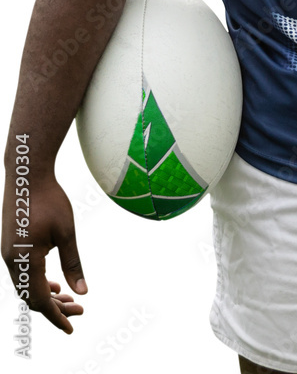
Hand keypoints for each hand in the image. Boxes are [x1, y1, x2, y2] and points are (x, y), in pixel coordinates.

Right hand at [2, 173, 86, 332]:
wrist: (27, 174)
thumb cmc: (49, 200)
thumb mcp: (66, 233)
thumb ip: (73, 264)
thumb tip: (82, 293)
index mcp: (24, 261)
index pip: (39, 300)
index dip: (55, 316)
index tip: (71, 328)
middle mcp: (11, 262)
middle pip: (32, 297)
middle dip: (55, 308)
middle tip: (79, 312)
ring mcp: (8, 254)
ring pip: (27, 286)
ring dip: (47, 296)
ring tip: (69, 301)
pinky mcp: (10, 246)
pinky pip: (23, 274)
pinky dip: (39, 282)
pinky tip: (55, 284)